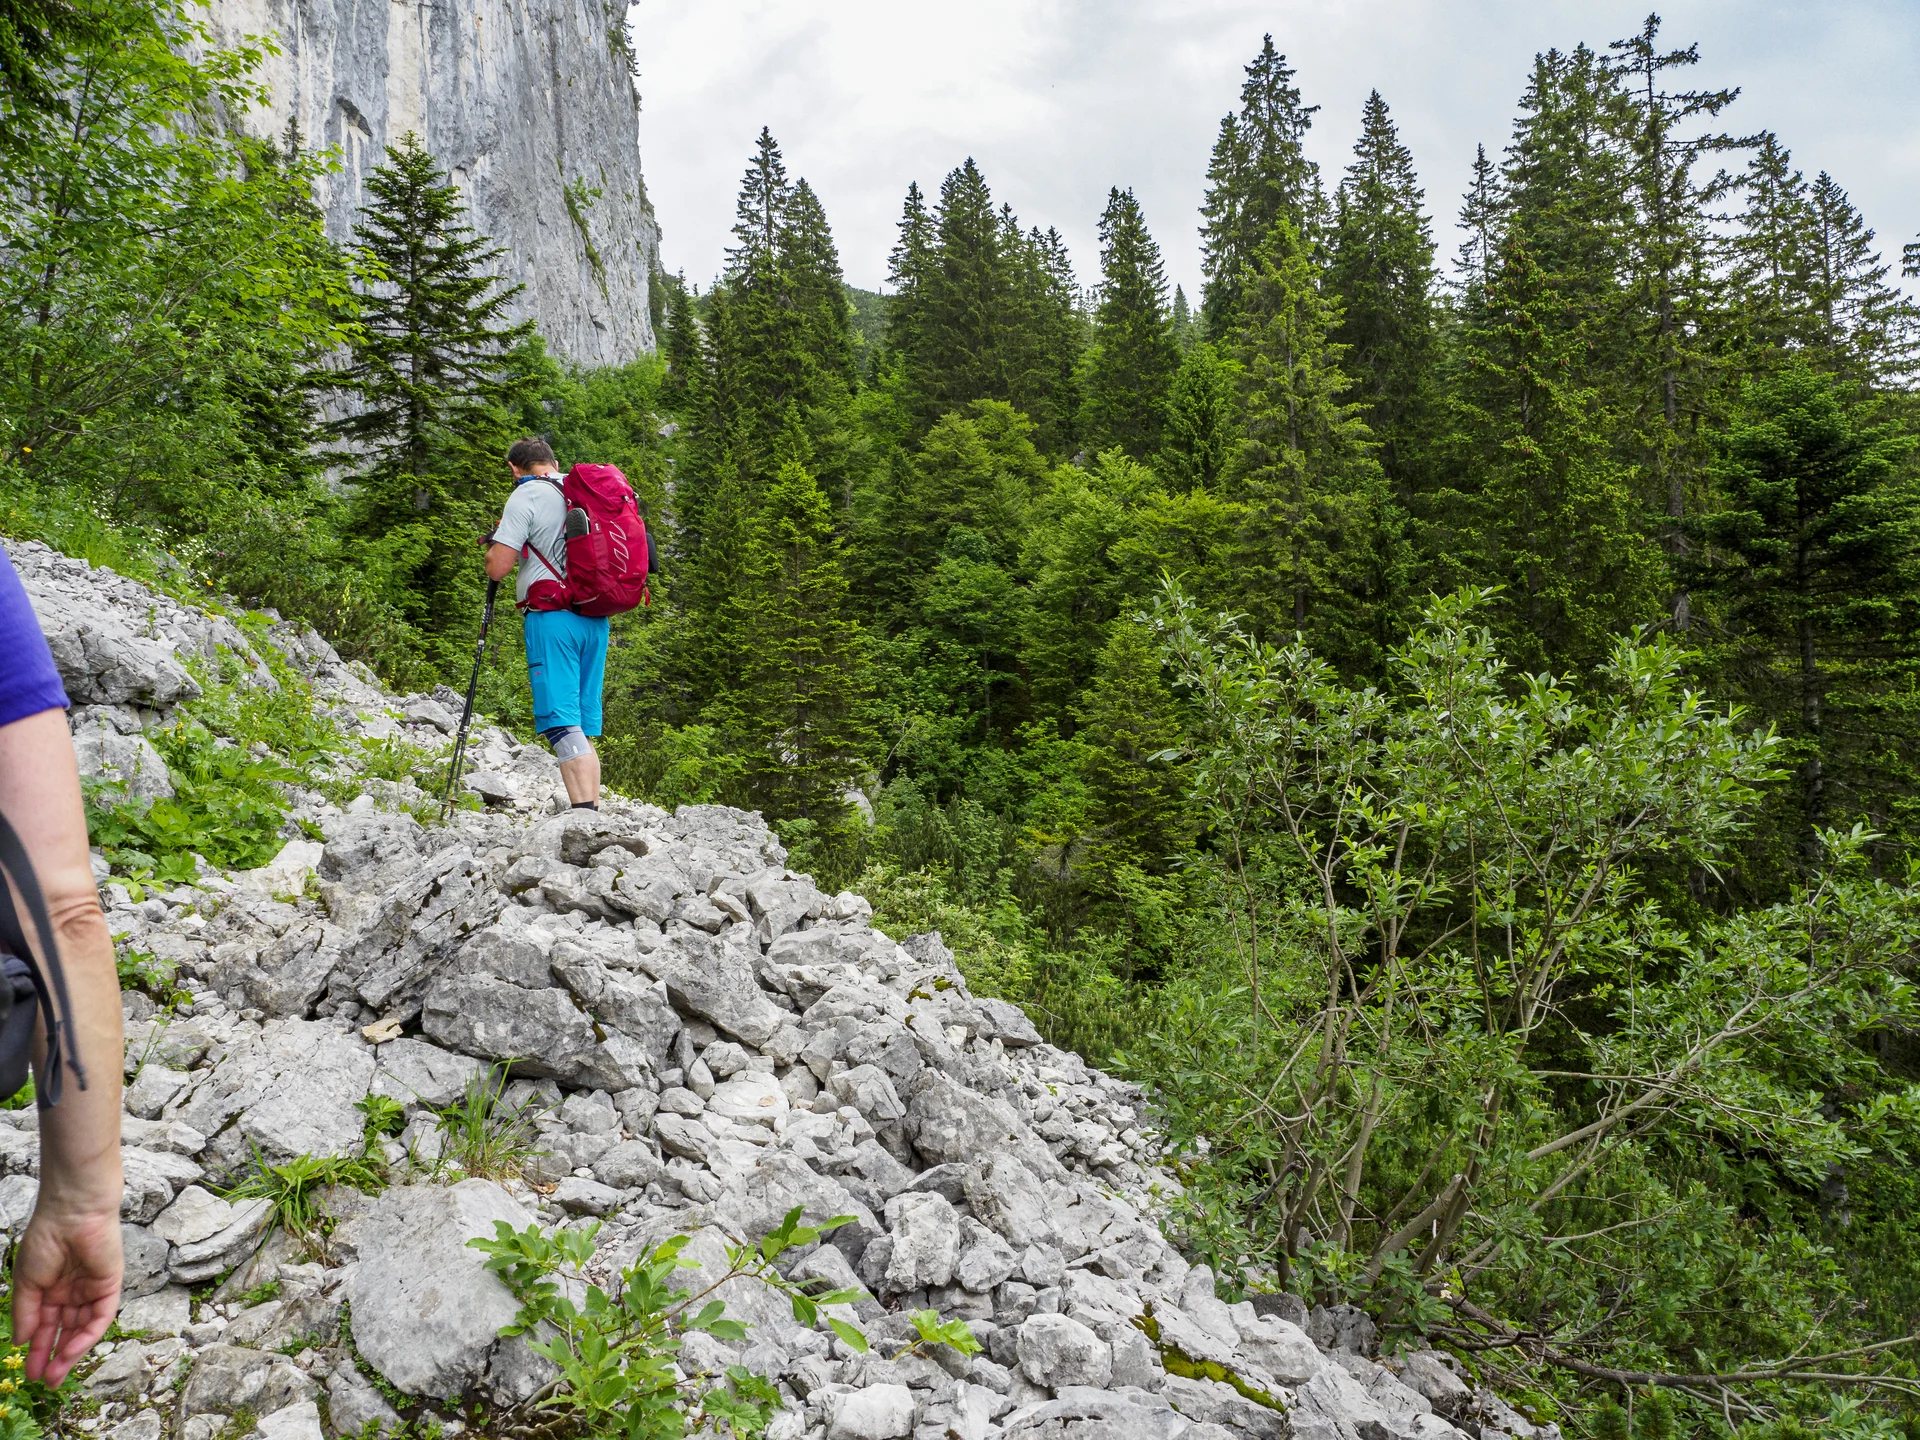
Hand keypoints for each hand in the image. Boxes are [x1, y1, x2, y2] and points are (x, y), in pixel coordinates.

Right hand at [12, 1205, 121, 1385]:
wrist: (73, 1211)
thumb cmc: (46, 1239)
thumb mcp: (28, 1281)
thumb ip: (26, 1313)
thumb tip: (21, 1342)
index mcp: (51, 1288)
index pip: (45, 1325)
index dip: (38, 1349)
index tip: (29, 1373)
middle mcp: (73, 1291)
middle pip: (66, 1330)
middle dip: (56, 1357)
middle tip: (46, 1381)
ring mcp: (92, 1289)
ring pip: (84, 1328)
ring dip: (71, 1352)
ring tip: (55, 1374)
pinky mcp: (110, 1284)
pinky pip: (100, 1316)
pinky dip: (87, 1335)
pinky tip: (70, 1351)